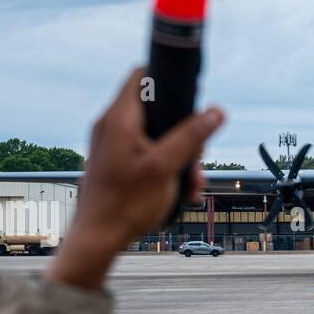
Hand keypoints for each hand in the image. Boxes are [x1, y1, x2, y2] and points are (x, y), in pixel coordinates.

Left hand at [48, 67, 225, 289]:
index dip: (169, 81)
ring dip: (178, 156)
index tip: (191, 100)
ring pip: (155, 136)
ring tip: (190, 185)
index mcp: (119, 118)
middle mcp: (111, 125)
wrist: (97, 238)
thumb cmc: (125, 204)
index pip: (142, 75)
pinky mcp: (114, 162)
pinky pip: (145, 154)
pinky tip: (178, 192)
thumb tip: (216, 111)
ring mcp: (111, 144)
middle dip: (184, 133)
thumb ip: (191, 136)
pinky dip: (164, 167)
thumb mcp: (166, 167)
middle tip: (197, 160)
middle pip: (156, 110)